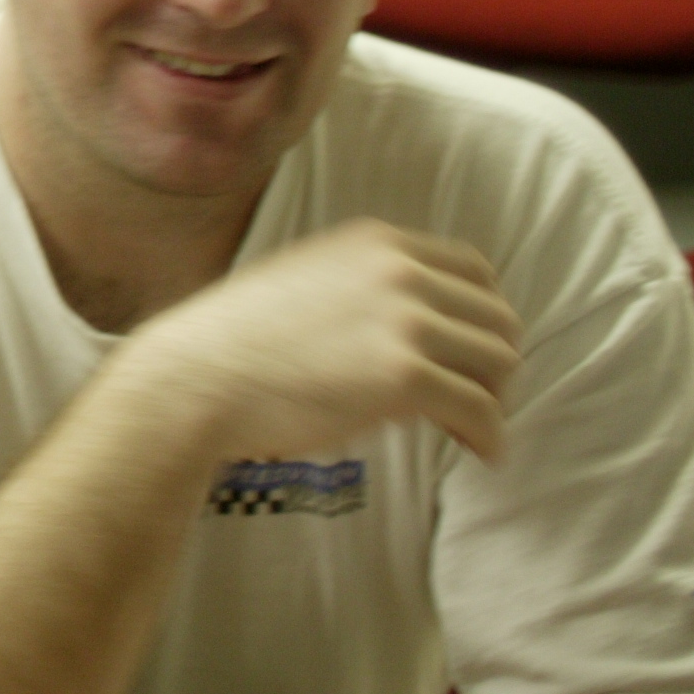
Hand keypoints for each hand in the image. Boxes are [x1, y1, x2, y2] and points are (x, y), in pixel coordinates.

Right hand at [127, 219, 521, 464]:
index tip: (469, 351)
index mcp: (376, 241)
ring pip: (499, 361)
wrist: (194, 377)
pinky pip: (480, 410)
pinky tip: (480, 452)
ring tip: (471, 427)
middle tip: (474, 397)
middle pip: (497, 316)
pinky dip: (490, 436)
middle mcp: (399, 271)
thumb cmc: (237, 339)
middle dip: (493, 362)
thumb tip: (415, 325)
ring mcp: (405, 322)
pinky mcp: (404, 376)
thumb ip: (364, 283)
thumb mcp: (306, 277)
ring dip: (494, 399)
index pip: (475, 269)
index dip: (482, 315)